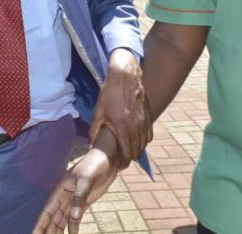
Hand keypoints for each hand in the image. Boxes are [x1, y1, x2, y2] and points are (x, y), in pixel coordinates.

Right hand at [33, 130, 120, 232]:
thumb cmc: (95, 164)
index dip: (40, 224)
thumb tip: (73, 217)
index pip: (47, 211)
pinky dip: (72, 227)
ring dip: (57, 230)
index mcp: (60, 189)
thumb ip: (79, 198)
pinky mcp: (83, 202)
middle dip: (47, 230)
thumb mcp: (87, 179)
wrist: (108, 158)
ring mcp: (73, 200)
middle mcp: (64, 196)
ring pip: (62, 219)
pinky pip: (75, 218)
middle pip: (53, 218)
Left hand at [89, 48, 151, 164]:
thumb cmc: (109, 94)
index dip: (123, 162)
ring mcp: (144, 122)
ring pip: (144, 143)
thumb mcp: (98, 112)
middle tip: (124, 159)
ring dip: (138, 149)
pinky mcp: (149, 116)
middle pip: (137, 151)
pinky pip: (150, 134)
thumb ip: (94, 130)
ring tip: (130, 150)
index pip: (126, 153)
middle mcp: (136, 127)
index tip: (119, 164)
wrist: (125, 77)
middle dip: (130, 158)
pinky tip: (138, 139)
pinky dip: (145, 140)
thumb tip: (91, 144)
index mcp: (122, 128)